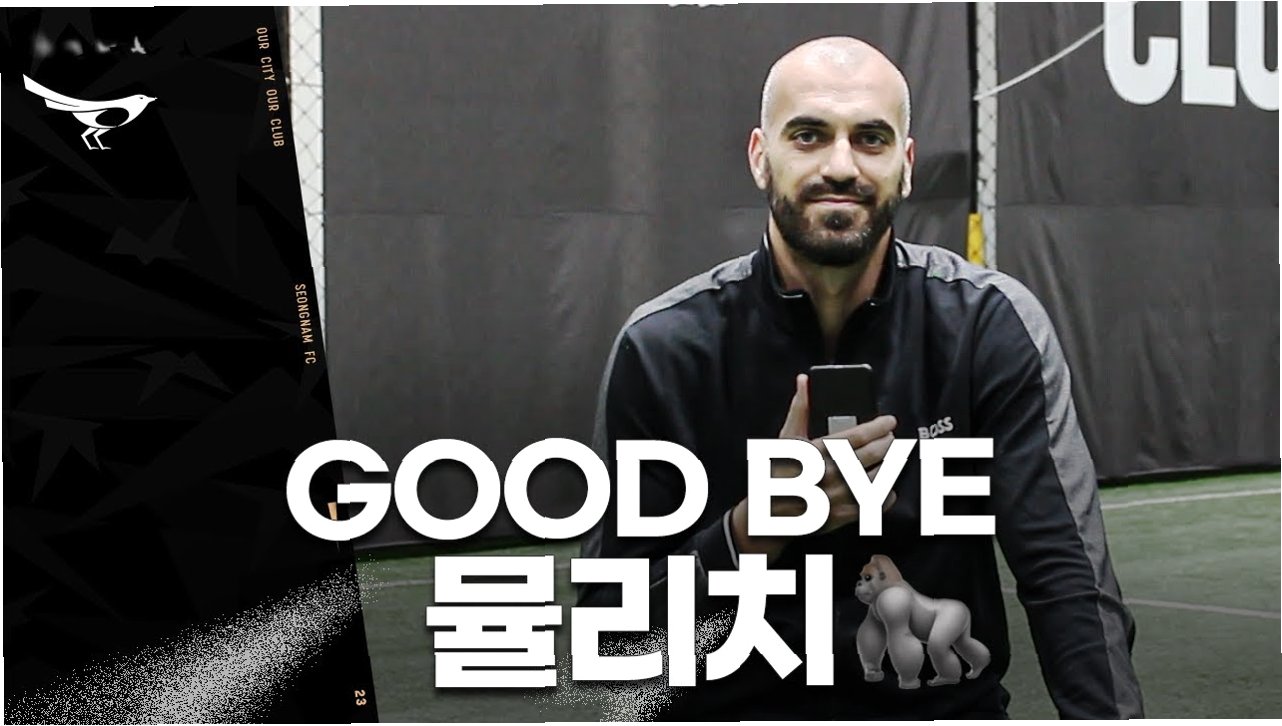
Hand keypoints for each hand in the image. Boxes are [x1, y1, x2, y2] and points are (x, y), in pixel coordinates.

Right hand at [731, 373, 897, 558]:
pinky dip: (886, 495)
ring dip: (889, 466)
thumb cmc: (778, 471)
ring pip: (877, 479)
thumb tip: (804, 381)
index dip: (878, 427)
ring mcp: (838, 497)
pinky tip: (886, 487)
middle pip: (872, 455)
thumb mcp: (786, 438)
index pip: (857, 435)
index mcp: (817, 452)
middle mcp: (830, 474)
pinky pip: (874, 504)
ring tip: (890, 458)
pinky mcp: (843, 515)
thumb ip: (800, 408)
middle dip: (887, 444)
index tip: (889, 421)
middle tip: (891, 438)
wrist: (770, 512)